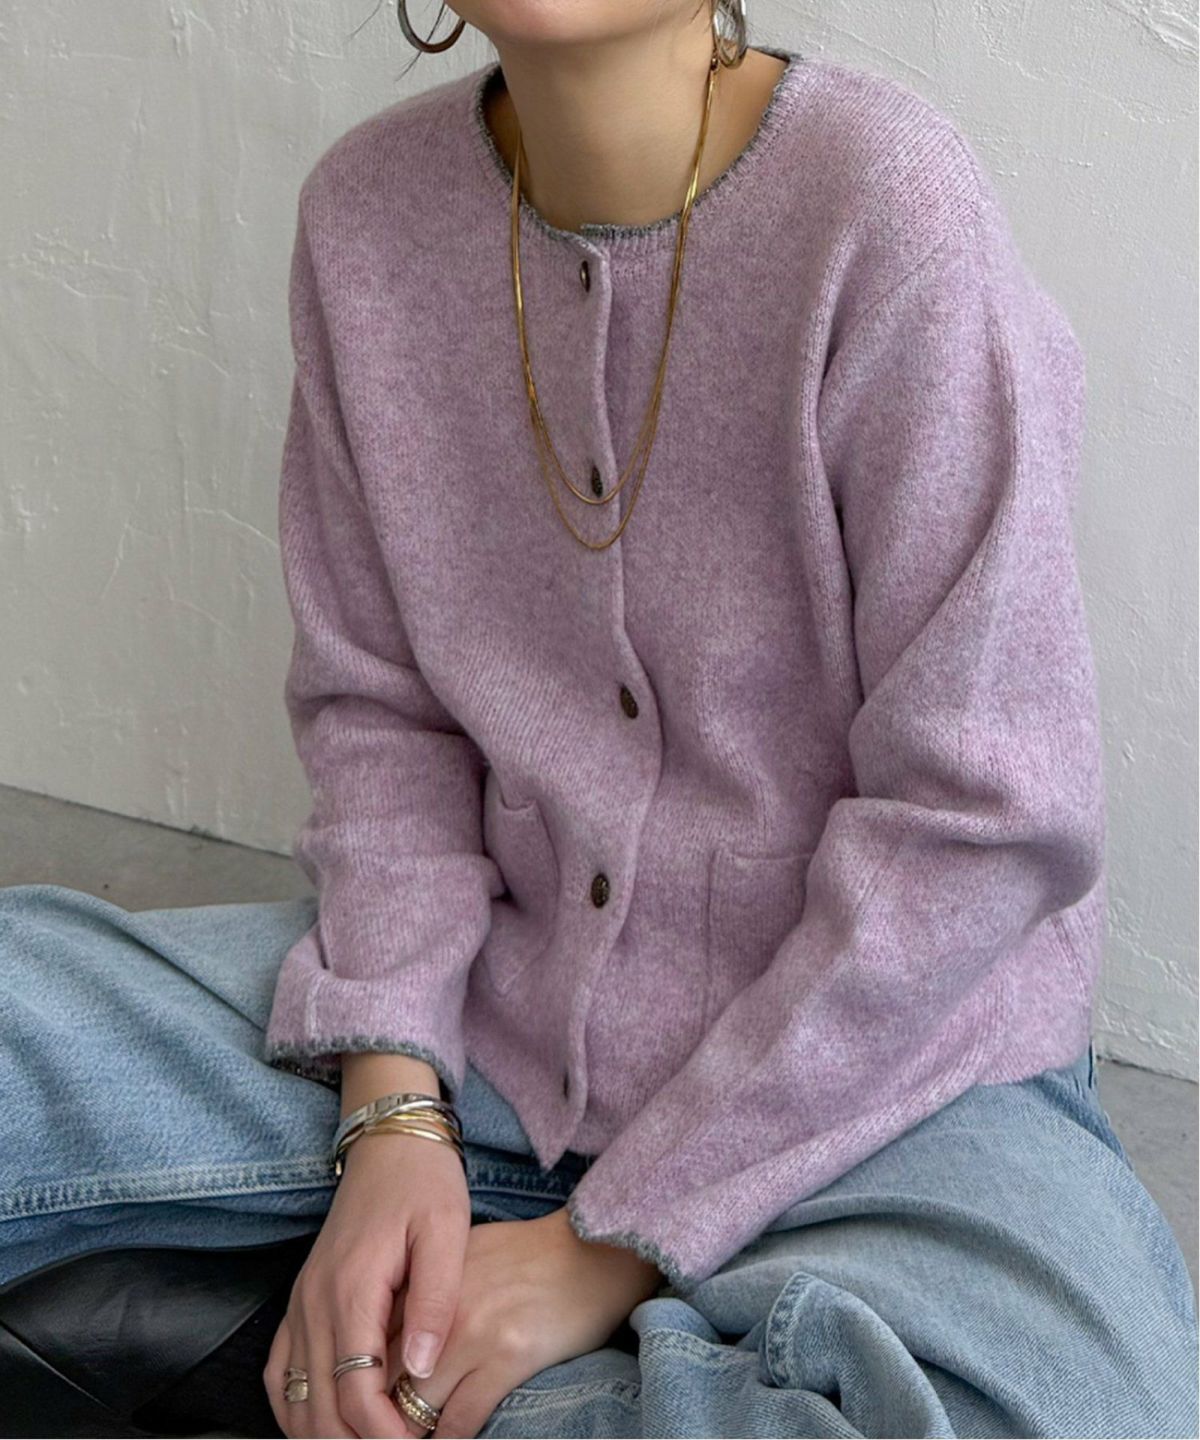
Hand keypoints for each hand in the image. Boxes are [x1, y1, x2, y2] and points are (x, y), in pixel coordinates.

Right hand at [263, 1127, 470, 1438]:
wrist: (389, 1141)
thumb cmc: (424, 1183)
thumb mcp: (447, 1232)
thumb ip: (435, 1300)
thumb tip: (424, 1368)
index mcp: (351, 1289)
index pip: (356, 1394)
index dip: (386, 1436)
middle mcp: (314, 1302)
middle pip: (318, 1410)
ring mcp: (301, 1302)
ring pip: (292, 1399)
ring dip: (324, 1435)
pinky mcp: (300, 1299)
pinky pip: (279, 1372)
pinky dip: (297, 1409)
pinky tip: (324, 1424)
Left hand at [387, 1205, 663, 1438]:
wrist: (592, 1248)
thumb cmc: (531, 1256)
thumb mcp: (465, 1260)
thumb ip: (425, 1298)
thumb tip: (397, 1342)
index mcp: (425, 1281)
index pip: (371, 1342)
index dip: (361, 1383)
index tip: (358, 1410)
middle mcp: (439, 1308)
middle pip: (384, 1378)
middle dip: (377, 1415)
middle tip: (375, 1432)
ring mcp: (471, 1333)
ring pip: (414, 1406)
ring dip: (408, 1433)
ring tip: (408, 1438)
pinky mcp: (507, 1357)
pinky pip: (460, 1421)